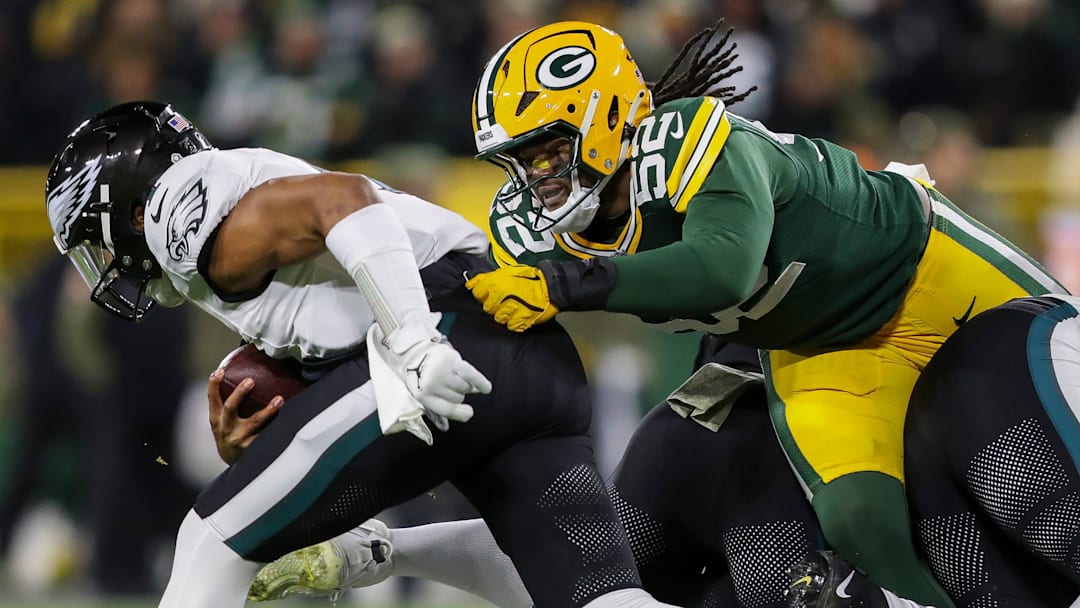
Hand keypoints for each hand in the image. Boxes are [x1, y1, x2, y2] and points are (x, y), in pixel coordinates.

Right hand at [208, 369, 282, 464]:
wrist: (232, 461)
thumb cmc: (229, 435)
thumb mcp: (222, 421)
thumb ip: (228, 404)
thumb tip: (244, 378)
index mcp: (217, 419)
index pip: (212, 399)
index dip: (214, 385)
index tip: (220, 371)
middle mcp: (226, 428)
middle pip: (230, 408)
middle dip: (239, 393)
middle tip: (250, 381)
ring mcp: (239, 438)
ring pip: (254, 422)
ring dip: (268, 410)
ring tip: (279, 399)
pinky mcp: (252, 447)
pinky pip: (266, 434)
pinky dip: (276, 426)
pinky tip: (288, 419)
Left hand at [376, 314, 492, 421]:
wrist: (414, 351)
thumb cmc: (419, 377)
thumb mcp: (422, 394)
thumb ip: (434, 412)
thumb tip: (445, 428)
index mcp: (423, 395)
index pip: (447, 409)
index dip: (460, 413)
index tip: (469, 413)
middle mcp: (433, 384)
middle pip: (458, 398)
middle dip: (458, 394)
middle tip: (449, 384)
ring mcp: (443, 371)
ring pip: (465, 387)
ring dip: (465, 385)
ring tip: (454, 377)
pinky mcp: (452, 360)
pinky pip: (472, 375)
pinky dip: (481, 382)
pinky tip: (487, 388)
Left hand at [465, 265, 559, 331]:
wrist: (550, 287)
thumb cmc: (529, 278)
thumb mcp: (506, 272)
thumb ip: (485, 278)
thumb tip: (469, 283)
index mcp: (496, 283)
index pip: (477, 293)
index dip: (484, 294)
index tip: (490, 294)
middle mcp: (500, 297)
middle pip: (487, 308)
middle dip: (494, 305)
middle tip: (505, 301)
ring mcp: (510, 310)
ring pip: (498, 318)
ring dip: (505, 315)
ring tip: (514, 308)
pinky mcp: (520, 320)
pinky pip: (511, 326)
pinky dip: (515, 322)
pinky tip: (519, 315)